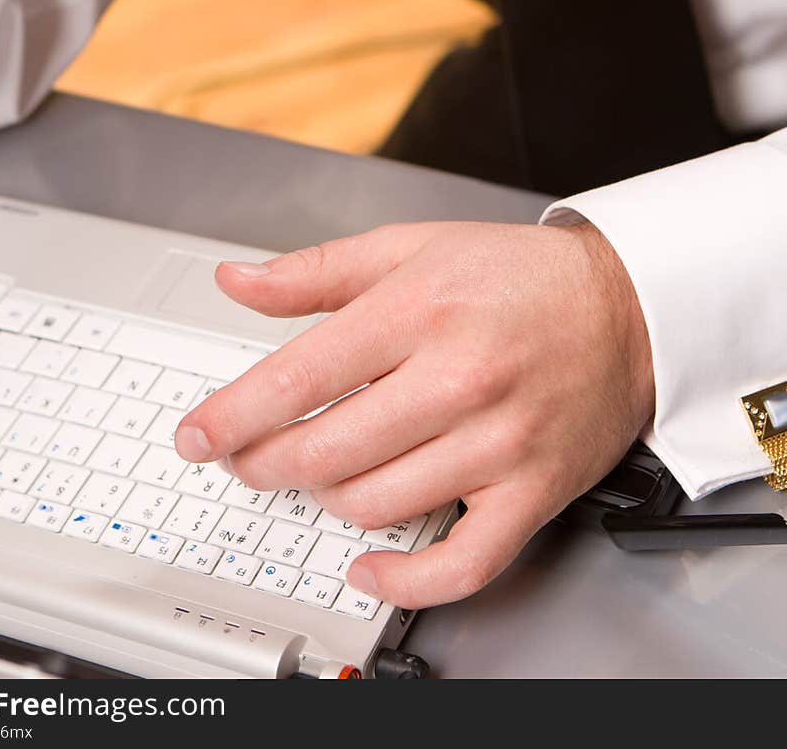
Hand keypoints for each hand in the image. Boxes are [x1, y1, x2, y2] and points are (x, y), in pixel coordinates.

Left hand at [175, 220, 653, 607]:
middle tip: (247, 456)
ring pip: (373, 503)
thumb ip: (314, 271)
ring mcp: (497, 443)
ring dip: (325, 496)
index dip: (231, 415)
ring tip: (320, 470)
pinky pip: (459, 563)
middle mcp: (457, 378)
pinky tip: (366, 560)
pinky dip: (403, 575)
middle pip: (324, 450)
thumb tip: (236, 282)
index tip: (196, 435)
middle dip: (264, 462)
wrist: (626, 307)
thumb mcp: (409, 248)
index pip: (297, 377)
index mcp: (418, 309)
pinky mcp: (531, 492)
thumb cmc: (514, 276)